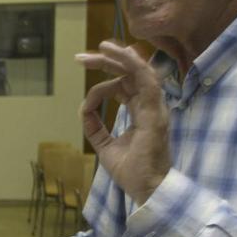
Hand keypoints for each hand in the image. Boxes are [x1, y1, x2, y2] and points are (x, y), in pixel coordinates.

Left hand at [77, 41, 171, 204]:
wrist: (146, 189)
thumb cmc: (132, 170)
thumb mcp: (105, 145)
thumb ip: (94, 127)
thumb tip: (83, 109)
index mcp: (140, 111)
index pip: (123, 85)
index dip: (102, 82)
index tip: (84, 102)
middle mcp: (149, 105)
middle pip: (129, 73)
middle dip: (106, 62)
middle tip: (80, 58)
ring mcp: (154, 107)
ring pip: (140, 71)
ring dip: (120, 57)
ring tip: (101, 47)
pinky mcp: (155, 113)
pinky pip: (148, 82)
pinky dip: (135, 66)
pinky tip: (122, 54)